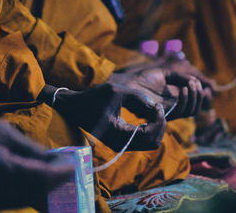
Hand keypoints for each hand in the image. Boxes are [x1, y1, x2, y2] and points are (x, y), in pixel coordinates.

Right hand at [0, 114, 72, 211]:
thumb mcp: (3, 133)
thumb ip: (32, 150)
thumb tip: (59, 160)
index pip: (37, 176)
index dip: (59, 173)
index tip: (74, 167)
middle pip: (35, 192)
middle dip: (57, 182)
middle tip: (73, 171)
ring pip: (27, 198)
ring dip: (48, 188)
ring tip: (63, 174)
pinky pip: (17, 200)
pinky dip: (34, 192)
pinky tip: (45, 182)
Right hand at [44, 84, 165, 151]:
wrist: (75, 107)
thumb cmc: (93, 98)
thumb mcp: (117, 91)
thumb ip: (139, 98)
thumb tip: (157, 107)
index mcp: (118, 135)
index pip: (150, 136)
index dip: (159, 121)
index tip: (157, 106)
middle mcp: (121, 144)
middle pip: (154, 142)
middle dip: (160, 125)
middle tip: (158, 108)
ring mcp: (121, 144)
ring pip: (151, 142)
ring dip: (157, 126)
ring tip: (153, 110)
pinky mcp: (122, 141)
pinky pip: (144, 139)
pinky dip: (151, 128)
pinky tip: (148, 115)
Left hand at [109, 67, 212, 119]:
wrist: (128, 83)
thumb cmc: (143, 79)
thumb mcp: (165, 74)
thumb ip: (180, 77)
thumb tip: (194, 82)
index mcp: (174, 101)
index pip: (193, 104)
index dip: (199, 94)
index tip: (196, 81)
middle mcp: (172, 109)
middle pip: (194, 110)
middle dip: (199, 96)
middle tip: (195, 83)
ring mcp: (168, 112)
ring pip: (190, 112)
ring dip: (195, 97)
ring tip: (191, 84)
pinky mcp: (163, 113)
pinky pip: (180, 111)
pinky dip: (186, 99)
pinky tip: (184, 88)